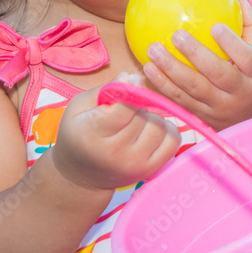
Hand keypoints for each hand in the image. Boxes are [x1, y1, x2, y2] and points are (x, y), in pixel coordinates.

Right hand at [48, 75, 180, 191]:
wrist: (81, 176)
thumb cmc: (78, 135)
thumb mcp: (79, 108)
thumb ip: (105, 90)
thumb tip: (131, 77)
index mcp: (93, 134)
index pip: (123, 109)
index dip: (131, 89)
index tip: (133, 80)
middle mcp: (116, 153)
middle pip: (142, 115)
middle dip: (137, 105)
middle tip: (126, 108)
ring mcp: (135, 164)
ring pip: (159, 126)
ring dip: (151, 117)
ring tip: (137, 121)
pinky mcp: (150, 170)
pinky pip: (173, 140)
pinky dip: (166, 130)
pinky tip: (151, 130)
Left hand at [142, 0, 251, 130]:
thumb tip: (238, 0)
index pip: (248, 59)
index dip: (232, 44)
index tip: (215, 27)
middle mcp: (240, 93)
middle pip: (217, 74)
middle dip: (195, 55)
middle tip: (176, 35)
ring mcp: (220, 108)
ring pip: (193, 89)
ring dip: (170, 70)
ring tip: (153, 50)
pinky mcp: (203, 117)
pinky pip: (180, 101)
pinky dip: (162, 86)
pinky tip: (148, 69)